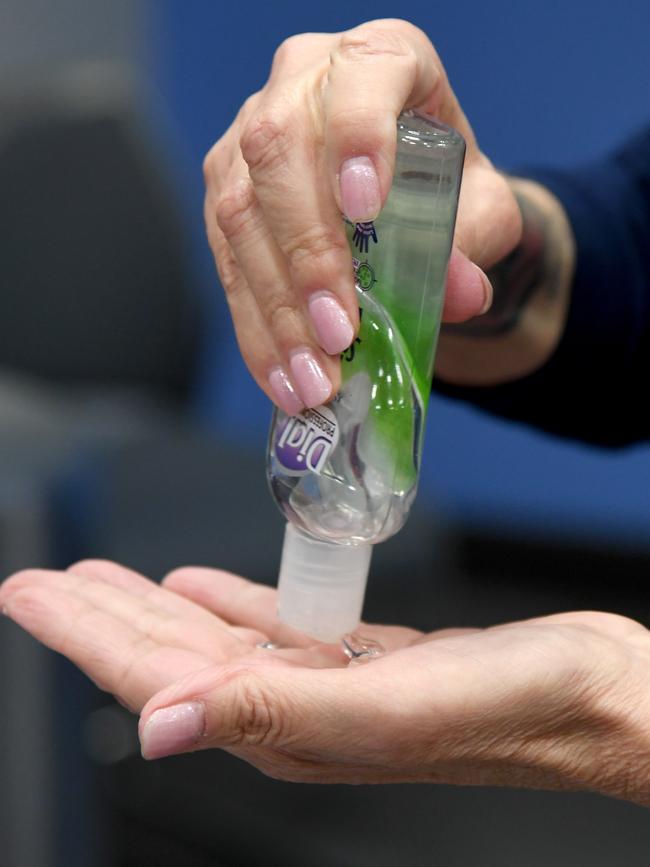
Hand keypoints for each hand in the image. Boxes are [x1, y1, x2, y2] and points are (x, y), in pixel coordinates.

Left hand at [2, 562, 649, 803]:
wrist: (597, 697)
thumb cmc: (517, 705)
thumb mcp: (388, 708)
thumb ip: (268, 714)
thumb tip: (157, 727)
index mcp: (283, 725)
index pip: (155, 676)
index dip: (84, 634)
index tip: (30, 592)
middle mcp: (292, 711)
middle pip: (170, 655)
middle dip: (101, 617)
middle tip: (46, 579)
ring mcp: (325, 685)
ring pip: (212, 639)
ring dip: (154, 608)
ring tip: (106, 579)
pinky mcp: (362, 661)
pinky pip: (271, 628)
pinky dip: (226, 602)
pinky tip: (199, 585)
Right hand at [203, 19, 520, 413]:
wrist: (404, 198)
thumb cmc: (443, 189)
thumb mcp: (481, 208)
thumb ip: (477, 239)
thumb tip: (463, 292)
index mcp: (380, 60)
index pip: (362, 77)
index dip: (358, 136)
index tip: (366, 208)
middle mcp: (302, 85)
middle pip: (279, 155)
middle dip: (308, 255)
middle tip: (340, 334)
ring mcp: (248, 138)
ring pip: (239, 215)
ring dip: (276, 309)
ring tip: (313, 377)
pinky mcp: (224, 193)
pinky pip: (225, 261)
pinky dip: (256, 328)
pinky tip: (282, 376)